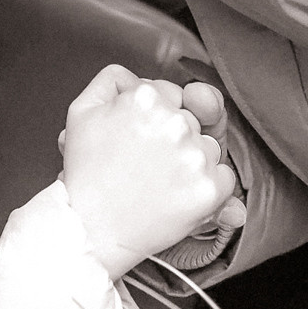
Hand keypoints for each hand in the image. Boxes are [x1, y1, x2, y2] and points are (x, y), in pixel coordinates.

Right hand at [58, 65, 237, 278]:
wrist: (90, 229)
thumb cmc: (86, 173)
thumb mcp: (82, 111)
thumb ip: (111, 81)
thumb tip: (140, 79)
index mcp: (145, 99)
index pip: (169, 93)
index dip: (155, 117)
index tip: (139, 138)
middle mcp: (174, 122)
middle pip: (191, 119)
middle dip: (173, 138)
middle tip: (144, 163)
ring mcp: (194, 156)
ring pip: (209, 147)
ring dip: (192, 161)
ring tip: (158, 181)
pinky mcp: (208, 189)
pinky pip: (224, 178)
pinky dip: (208, 188)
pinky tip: (177, 195)